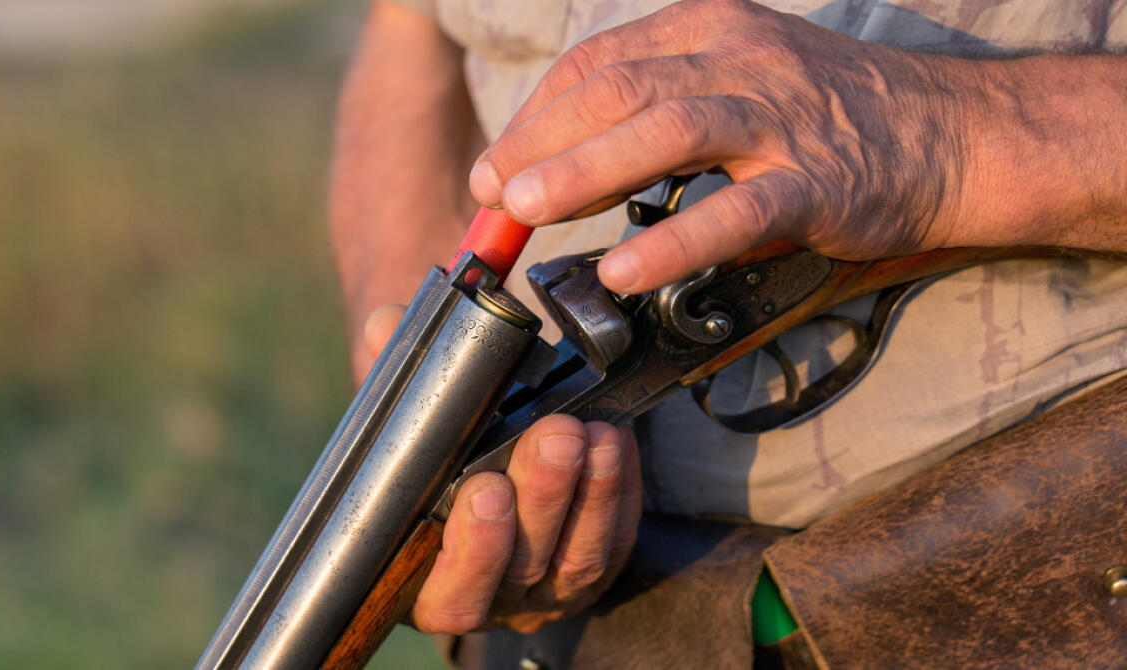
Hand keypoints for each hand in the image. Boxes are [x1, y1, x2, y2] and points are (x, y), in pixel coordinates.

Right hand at [364, 305, 642, 633]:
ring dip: (590, 493)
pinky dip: (620, 491)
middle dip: (543, 498)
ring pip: (579, 558)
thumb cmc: (433, 449)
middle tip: (555, 435)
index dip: (472, 553)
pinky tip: (615, 441)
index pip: (450, 596)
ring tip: (591, 433)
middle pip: (523, 567)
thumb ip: (395, 375)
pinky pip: (617, 538)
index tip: (486, 489)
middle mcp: (494, 597)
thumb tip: (385, 324)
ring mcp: (549, 587)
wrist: (480, 449)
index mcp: (428, 582)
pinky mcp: (597, 563)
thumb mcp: (407, 416)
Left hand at [468, 0, 991, 293]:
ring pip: (667, 131)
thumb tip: (575, 159)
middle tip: (492, 190)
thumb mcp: (743, 79)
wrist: (952, 133)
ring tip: (526, 211)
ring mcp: (781, 120)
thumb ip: (667, 107)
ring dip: (585, 171)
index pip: (602, 62)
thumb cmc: (834, 113)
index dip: (538, 113)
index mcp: (712, 31)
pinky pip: (735, 212)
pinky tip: (625, 269)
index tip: (498, 159)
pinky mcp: (818, 183)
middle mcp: (740, 61)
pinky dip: (674, 240)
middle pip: (619, 90)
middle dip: (542, 141)